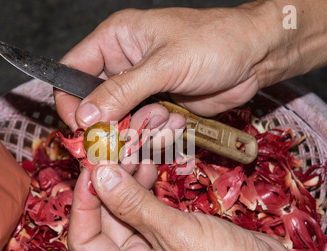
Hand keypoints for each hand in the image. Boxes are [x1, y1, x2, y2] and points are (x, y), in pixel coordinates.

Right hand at [54, 5, 275, 130]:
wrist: (255, 56)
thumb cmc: (213, 43)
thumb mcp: (165, 64)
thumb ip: (121, 91)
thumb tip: (83, 117)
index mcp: (115, 40)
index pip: (72, 72)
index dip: (70, 102)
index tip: (81, 130)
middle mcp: (122, 65)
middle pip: (94, 104)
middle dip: (110, 124)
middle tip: (131, 133)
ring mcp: (141, 89)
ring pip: (120, 122)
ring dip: (140, 130)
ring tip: (167, 118)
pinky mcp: (159, 108)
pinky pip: (144, 130)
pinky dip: (157, 133)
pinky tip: (178, 120)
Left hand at [68, 163, 326, 250]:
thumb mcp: (179, 238)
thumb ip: (135, 206)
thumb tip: (101, 175)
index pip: (85, 237)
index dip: (84, 199)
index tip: (93, 163)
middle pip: (108, 214)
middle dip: (114, 174)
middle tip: (120, 140)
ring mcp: (154, 248)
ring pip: (131, 202)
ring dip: (135, 169)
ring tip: (142, 136)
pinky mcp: (173, 233)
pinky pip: (154, 201)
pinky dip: (153, 177)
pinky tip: (154, 153)